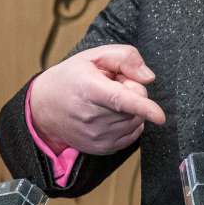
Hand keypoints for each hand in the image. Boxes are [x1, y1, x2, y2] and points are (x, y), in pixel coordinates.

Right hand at [29, 44, 166, 155]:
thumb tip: (147, 77)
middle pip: (135, 108)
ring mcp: (97, 136)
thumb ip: (124, 57)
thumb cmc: (70, 79)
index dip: (143, 107)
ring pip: (136, 122)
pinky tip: (111, 114)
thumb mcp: (93, 56)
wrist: (44, 107)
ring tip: (107, 101)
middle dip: (132, 93)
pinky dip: (129, 123)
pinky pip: (132, 135)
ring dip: (130, 110)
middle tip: (111, 86)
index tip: (159, 116)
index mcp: (89, 89)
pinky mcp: (101, 148)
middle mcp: (92, 116)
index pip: (121, 100)